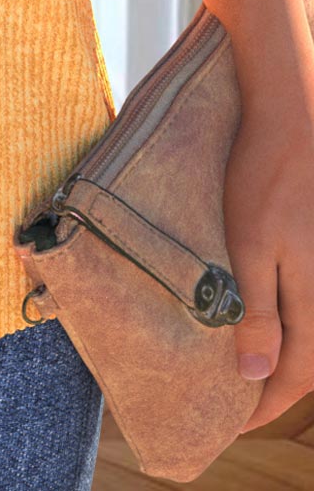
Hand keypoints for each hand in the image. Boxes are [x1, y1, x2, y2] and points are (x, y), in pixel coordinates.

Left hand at [224, 89, 313, 430]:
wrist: (296, 116)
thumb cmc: (266, 177)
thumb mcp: (251, 246)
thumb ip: (259, 312)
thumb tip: (256, 375)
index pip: (294, 376)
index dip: (263, 403)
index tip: (231, 420)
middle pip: (310, 360)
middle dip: (276, 385)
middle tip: (240, 401)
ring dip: (290, 354)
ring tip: (254, 363)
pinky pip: (313, 300)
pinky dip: (297, 321)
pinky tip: (277, 315)